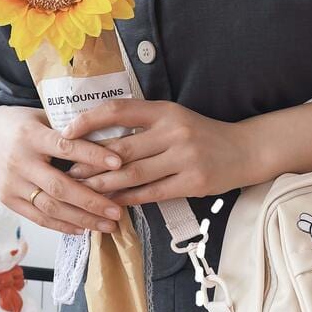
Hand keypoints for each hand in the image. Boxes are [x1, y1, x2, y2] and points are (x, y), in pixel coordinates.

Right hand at [0, 106, 124, 234]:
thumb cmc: (27, 125)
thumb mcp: (46, 117)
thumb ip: (72, 130)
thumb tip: (111, 141)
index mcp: (31, 136)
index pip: (65, 147)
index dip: (92, 156)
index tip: (118, 163)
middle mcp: (19, 161)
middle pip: (59, 187)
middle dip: (91, 202)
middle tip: (117, 212)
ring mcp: (11, 183)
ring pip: (50, 207)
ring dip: (82, 219)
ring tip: (108, 226)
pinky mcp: (7, 199)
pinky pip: (38, 217)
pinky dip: (62, 226)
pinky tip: (84, 229)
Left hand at [62, 99, 257, 203]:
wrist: (245, 150)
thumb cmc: (204, 135)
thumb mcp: (175, 118)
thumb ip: (143, 124)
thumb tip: (99, 138)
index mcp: (165, 111)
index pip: (118, 111)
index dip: (88, 121)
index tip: (66, 133)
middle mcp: (174, 132)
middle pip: (121, 150)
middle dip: (89, 163)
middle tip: (67, 172)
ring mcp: (185, 159)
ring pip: (133, 175)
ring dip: (104, 185)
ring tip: (84, 190)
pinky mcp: (193, 183)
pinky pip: (152, 193)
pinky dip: (129, 198)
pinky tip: (114, 201)